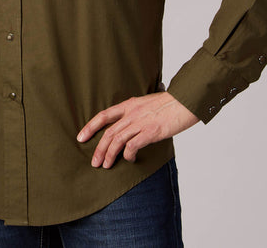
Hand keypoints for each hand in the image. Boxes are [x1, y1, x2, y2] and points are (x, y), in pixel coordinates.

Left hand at [77, 92, 198, 168]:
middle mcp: (132, 113)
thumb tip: (130, 124)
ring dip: (109, 155)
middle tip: (94, 162)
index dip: (90, 126)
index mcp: (130, 104)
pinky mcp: (150, 131)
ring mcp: (141, 122)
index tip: (81, 137)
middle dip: (99, 148)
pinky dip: (128, 155)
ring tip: (106, 166)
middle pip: (109, 132)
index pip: (104, 115)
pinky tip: (129, 159)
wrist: (186, 101)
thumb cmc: (170, 104)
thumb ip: (137, 112)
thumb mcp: (148, 103)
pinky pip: (133, 145)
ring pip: (117, 140)